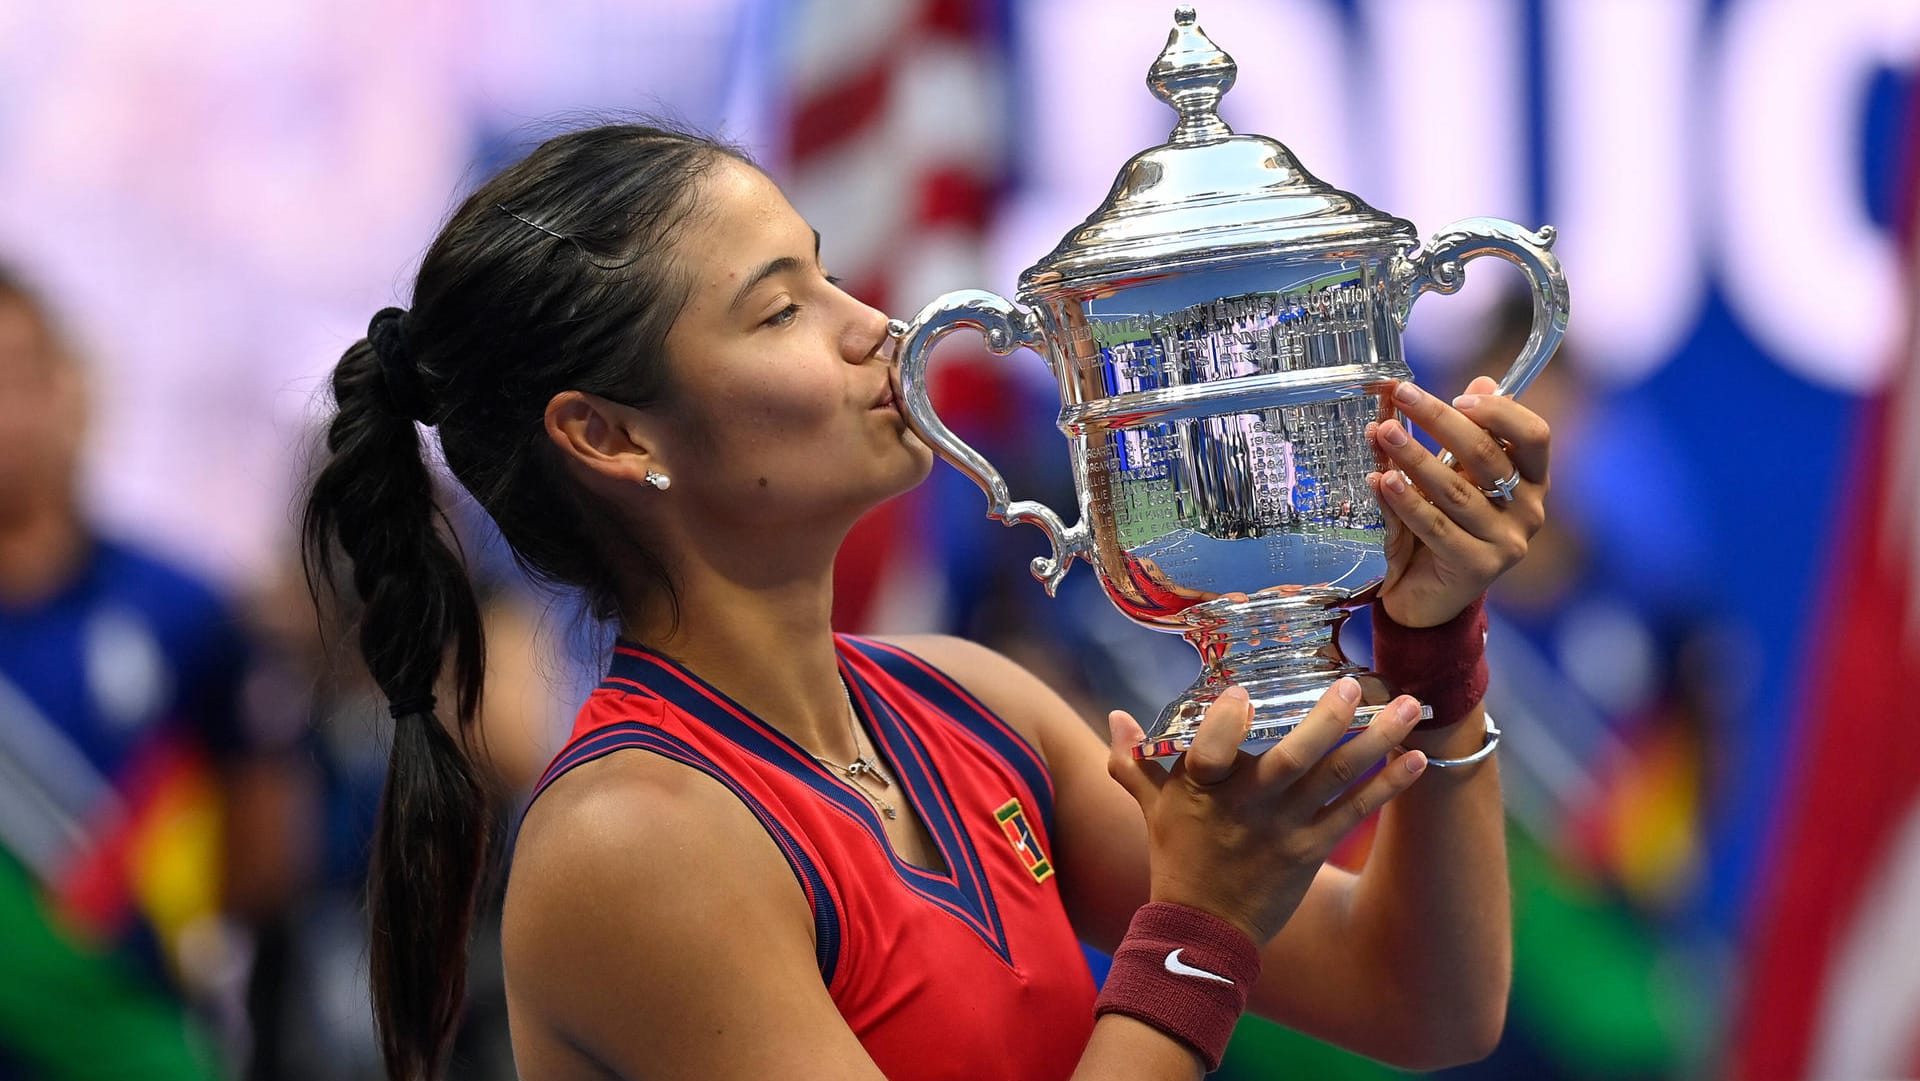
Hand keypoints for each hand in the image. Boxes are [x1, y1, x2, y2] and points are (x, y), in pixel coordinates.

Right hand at [1106, 680, 1428, 943]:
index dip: (1225, 724)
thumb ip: (1135, 760)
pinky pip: (1355, 811)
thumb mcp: (1152, 806)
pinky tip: (1418, 760)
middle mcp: (1247, 805)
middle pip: (1292, 758)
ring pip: (1335, 777)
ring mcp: (1284, 828)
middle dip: (1327, 719)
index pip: (1210, 751)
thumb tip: (1115, 716)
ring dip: (1377, 741)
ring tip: (1408, 707)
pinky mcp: (1312, 849)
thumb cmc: (1178, 857)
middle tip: (1354, 683)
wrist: (1205, 928)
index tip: (1241, 693)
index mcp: (1202, 788)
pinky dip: (1389, 785)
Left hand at [1367, 375, 1550, 627]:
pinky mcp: (1478, 568)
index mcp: (1532, 480)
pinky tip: (1382, 480)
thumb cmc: (1442, 523)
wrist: (1427, 596)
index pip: (1534, 435)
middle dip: (1439, 421)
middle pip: (1486, 456)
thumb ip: (1462, 434)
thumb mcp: (1453, 474)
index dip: (1500, 411)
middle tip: (1401, 396)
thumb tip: (1481, 380)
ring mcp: (1507, 543)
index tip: (1457, 395)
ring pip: (1456, 491)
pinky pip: (1436, 527)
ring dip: (1414, 457)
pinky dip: (1406, 501)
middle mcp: (1529, 510)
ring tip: (1383, 432)